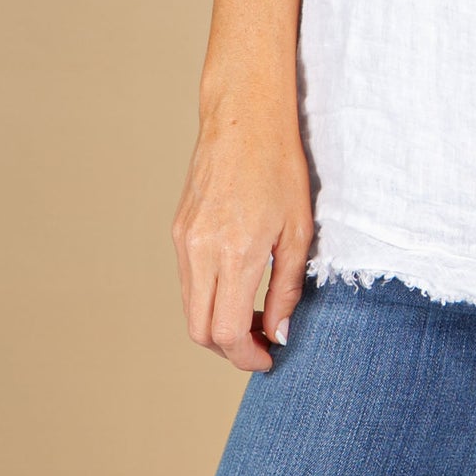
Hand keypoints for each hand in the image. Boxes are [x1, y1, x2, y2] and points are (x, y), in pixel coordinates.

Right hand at [170, 102, 313, 372]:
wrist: (245, 117)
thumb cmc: (280, 166)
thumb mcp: (298, 230)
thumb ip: (286, 288)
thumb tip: (277, 333)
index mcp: (235, 252)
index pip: (226, 332)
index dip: (247, 356)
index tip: (268, 358)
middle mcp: (200, 250)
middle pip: (200, 330)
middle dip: (230, 347)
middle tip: (263, 340)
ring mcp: (183, 240)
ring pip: (190, 308)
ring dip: (218, 323)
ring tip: (254, 312)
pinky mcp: (177, 230)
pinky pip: (187, 281)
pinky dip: (208, 297)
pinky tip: (237, 283)